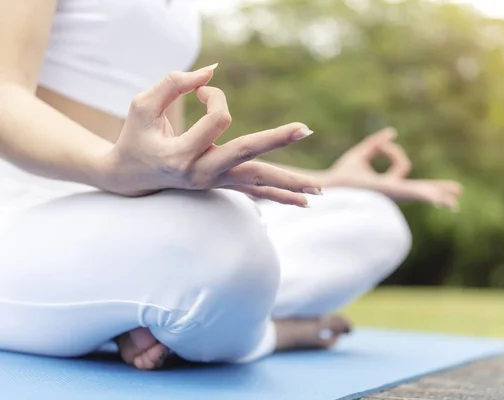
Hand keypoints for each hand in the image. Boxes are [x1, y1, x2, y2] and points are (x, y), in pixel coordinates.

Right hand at [100, 64, 319, 206]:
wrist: (130, 178)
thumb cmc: (135, 137)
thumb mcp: (142, 105)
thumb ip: (173, 83)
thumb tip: (212, 72)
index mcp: (182, 156)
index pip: (217, 119)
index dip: (214, 96)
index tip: (201, 89)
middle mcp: (202, 174)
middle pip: (246, 155)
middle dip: (276, 140)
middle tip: (304, 129)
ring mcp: (215, 183)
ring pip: (258, 182)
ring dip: (290, 184)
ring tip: (321, 190)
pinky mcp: (223, 185)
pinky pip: (256, 193)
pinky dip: (281, 195)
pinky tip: (305, 202)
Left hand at [324, 127, 461, 209]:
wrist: (330, 184)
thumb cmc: (341, 174)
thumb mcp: (361, 154)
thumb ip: (375, 144)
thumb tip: (391, 133)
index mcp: (388, 184)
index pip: (404, 166)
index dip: (393, 151)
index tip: (381, 144)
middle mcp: (393, 192)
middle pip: (420, 191)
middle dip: (437, 191)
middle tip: (457, 194)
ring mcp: (392, 194)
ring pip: (419, 194)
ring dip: (436, 196)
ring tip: (454, 204)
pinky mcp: (389, 193)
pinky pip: (413, 194)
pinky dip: (427, 196)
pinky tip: (441, 201)